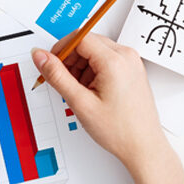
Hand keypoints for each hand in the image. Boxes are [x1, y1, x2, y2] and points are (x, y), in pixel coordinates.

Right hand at [31, 35, 183, 183]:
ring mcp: (132, 62)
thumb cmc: (120, 130)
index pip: (79, 37)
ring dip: (81, 65)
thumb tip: (41, 57)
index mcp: (115, 61)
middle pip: (88, 42)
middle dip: (70, 59)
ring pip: (96, 50)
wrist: (143, 145)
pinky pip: (107, 59)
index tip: (50, 63)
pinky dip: (93, 70)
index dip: (60, 49)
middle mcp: (127, 56)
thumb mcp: (80, 103)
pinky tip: (90, 91)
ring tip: (79, 91)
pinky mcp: (132, 69)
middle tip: (63, 81)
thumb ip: (57, 76)